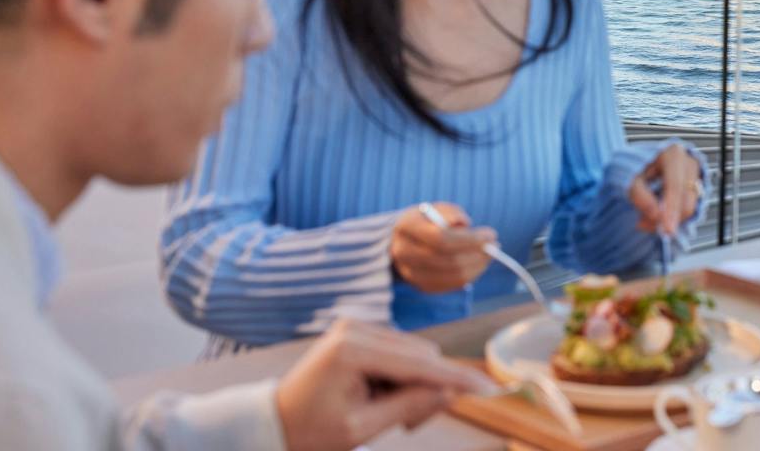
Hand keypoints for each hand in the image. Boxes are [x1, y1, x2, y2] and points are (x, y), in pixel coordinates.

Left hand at [274, 318, 491, 450]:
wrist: (272, 422)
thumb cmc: (310, 432)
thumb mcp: (361, 430)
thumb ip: (409, 408)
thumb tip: (451, 393)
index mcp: (353, 350)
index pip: (419, 363)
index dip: (456, 377)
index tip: (488, 387)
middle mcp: (357, 327)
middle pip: (421, 353)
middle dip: (429, 387)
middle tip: (411, 426)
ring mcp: (356, 326)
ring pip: (413, 351)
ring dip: (414, 382)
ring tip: (390, 415)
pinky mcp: (357, 331)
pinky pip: (398, 350)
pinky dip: (401, 375)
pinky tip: (382, 397)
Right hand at [391, 201, 494, 293]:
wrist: (404, 238)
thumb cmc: (427, 219)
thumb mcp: (438, 208)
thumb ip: (452, 213)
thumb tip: (465, 224)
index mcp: (406, 226)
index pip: (440, 237)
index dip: (469, 239)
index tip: (491, 234)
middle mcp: (403, 251)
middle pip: (446, 259)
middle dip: (476, 254)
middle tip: (495, 246)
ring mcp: (409, 272)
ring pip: (450, 276)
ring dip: (476, 267)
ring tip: (489, 255)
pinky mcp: (419, 286)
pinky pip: (449, 286)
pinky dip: (468, 277)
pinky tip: (478, 265)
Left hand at [628, 144, 701, 236]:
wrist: (642, 164)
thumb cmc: (636, 168)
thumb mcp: (631, 178)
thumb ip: (640, 196)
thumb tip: (656, 215)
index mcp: (674, 155)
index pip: (675, 186)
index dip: (671, 209)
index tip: (667, 229)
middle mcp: (689, 164)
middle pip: (686, 200)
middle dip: (667, 218)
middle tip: (643, 225)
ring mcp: (695, 177)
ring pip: (689, 208)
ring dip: (668, 219)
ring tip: (645, 219)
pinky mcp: (695, 189)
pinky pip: (688, 209)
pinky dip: (672, 217)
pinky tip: (657, 215)